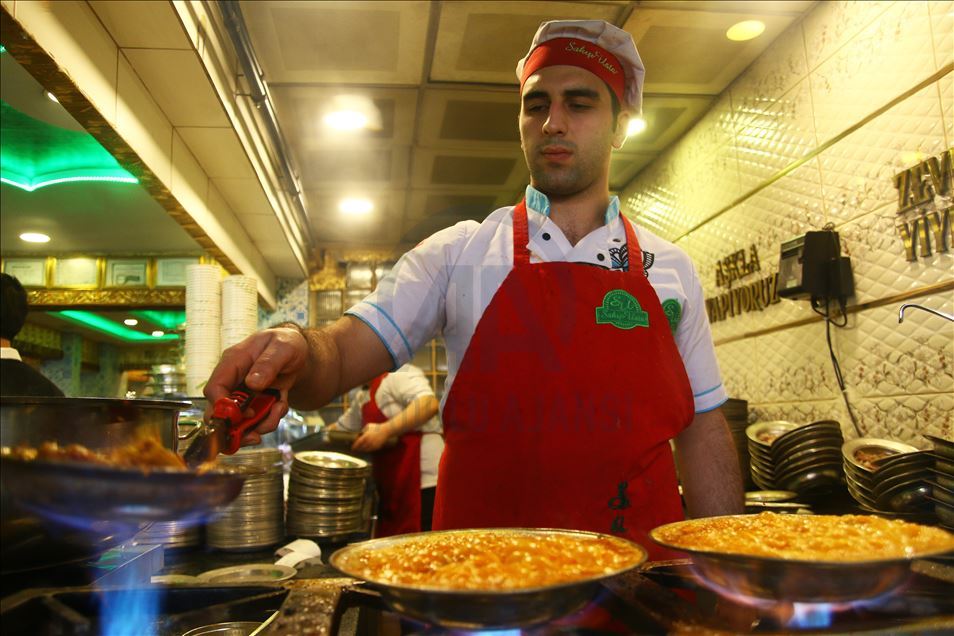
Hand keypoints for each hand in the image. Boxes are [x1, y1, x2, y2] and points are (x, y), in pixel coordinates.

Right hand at [203, 328, 307, 444]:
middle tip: (256, 436)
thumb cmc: (287, 344)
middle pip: (219, 412)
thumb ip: (268, 363)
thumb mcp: (283, 348)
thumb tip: (251, 383)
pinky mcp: (253, 404)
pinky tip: (281, 405)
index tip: (242, 416)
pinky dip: (269, 421)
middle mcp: (233, 381)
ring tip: (279, 409)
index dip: (222, 407)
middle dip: (236, 428)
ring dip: (260, 424)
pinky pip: (256, 422)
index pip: (214, 388)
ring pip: (238, 422)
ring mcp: (242, 395)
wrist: (300, 353)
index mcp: (233, 362)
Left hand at [352, 423, 391, 451]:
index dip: (354, 446)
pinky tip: (366, 449)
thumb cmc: (377, 427)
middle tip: (355, 450)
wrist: (386, 430)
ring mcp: (373, 445)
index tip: (352, 448)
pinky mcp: (377, 447)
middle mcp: (369, 441)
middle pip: (361, 448)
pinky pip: (371, 450)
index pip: (358, 443)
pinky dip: (368, 450)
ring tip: (360, 450)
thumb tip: (359, 434)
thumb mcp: (368, 426)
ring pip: (366, 450)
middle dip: (358, 449)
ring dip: (362, 450)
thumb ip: (363, 430)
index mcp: (365, 436)